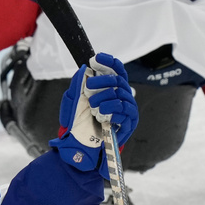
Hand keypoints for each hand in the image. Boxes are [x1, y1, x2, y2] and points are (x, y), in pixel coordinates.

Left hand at [49, 53, 137, 177]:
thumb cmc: (82, 122)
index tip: (96, 58)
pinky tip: (102, 114)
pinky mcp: (130, 122)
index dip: (109, 62)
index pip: (116, 70)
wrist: (84, 146)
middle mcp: (122, 96)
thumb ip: (78, 86)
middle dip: (102, 82)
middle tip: (89, 88)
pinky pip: (124, 111)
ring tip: (93, 107)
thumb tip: (82, 70)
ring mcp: (128, 108)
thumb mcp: (75, 102)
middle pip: (117, 81)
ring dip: (105, 99)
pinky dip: (112, 111)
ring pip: (120, 95)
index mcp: (112, 88)